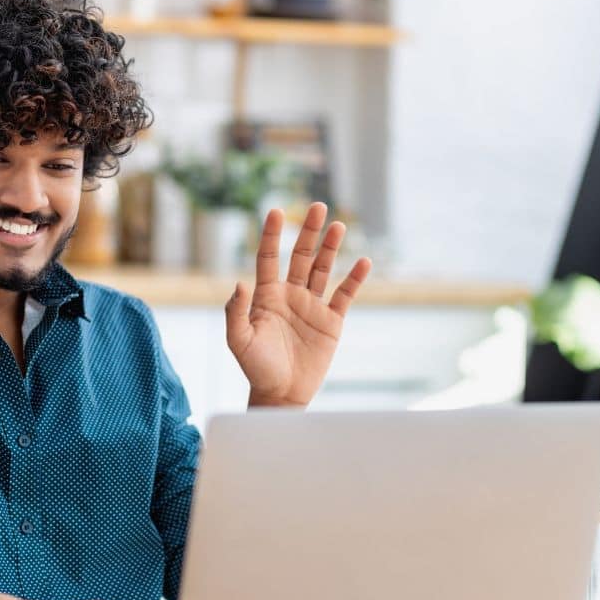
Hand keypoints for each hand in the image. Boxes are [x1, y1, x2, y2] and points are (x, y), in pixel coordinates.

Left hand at [225, 203, 371, 407]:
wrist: (281, 393)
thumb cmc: (255, 367)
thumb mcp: (239, 340)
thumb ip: (235, 312)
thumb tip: (240, 283)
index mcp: (267, 296)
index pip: (270, 258)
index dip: (272, 235)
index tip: (276, 211)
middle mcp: (290, 295)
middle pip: (301, 256)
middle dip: (308, 232)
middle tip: (317, 206)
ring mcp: (312, 306)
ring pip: (323, 270)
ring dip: (331, 248)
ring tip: (339, 225)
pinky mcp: (331, 321)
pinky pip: (345, 295)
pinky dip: (355, 279)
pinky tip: (363, 262)